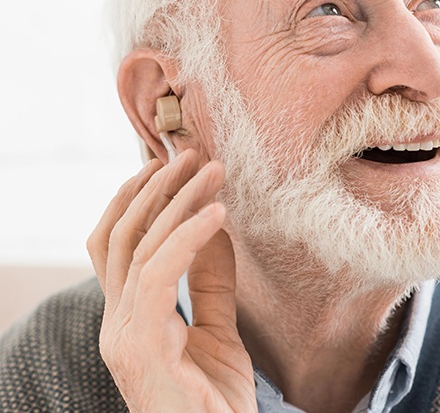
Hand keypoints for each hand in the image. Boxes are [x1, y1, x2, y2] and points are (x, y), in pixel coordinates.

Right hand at [87, 150, 256, 412]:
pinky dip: (187, 238)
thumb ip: (211, 282)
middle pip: (122, 235)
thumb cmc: (216, 401)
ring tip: (212, 171)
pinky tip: (217, 213)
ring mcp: (124, 336)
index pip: (119, 244)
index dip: (139, 199)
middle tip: (192, 154)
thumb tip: (214, 226)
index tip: (174, 166)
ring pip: (138, 247)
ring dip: (175, 201)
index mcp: (129, 317)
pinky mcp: (143, 347)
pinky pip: (158, 276)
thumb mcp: (219, 329)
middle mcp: (116, 323)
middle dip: (155, 188)